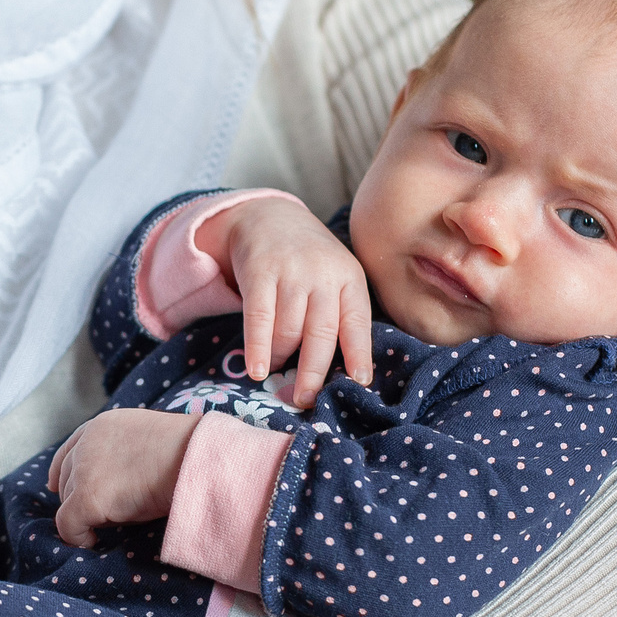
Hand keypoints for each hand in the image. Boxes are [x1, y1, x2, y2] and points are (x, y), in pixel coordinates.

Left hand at [46, 408, 194, 547]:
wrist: (197, 458)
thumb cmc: (187, 452)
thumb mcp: (147, 439)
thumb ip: (124, 451)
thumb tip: (119, 478)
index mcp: (101, 426)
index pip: (69, 450)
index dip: (60, 471)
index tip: (55, 486)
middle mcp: (86, 444)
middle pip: (66, 478)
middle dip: (77, 497)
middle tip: (102, 514)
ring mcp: (85, 470)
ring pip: (67, 502)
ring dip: (85, 514)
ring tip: (113, 523)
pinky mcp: (88, 498)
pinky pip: (68, 525)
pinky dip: (77, 537)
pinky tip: (91, 542)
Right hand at [200, 197, 373, 405]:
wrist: (269, 217)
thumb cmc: (309, 260)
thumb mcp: (336, 276)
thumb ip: (340, 314)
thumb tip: (342, 373)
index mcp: (350, 278)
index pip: (357, 322)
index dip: (358, 354)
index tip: (359, 382)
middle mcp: (323, 274)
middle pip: (321, 334)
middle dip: (313, 373)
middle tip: (305, 399)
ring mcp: (290, 271)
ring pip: (289, 331)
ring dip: (282, 358)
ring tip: (277, 369)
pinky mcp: (259, 272)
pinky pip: (259, 320)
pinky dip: (258, 349)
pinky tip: (257, 370)